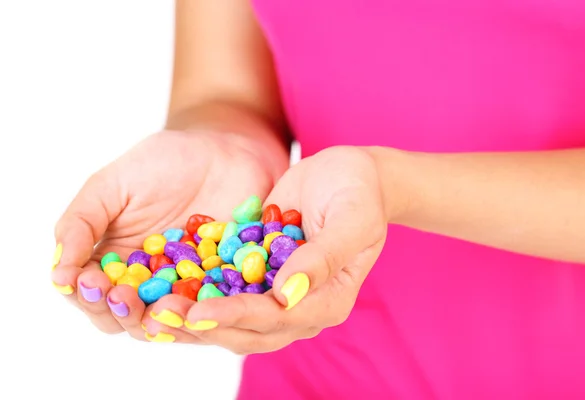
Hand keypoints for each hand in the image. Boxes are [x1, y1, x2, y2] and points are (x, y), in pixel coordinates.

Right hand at [51, 126, 288, 339]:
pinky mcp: (222, 285)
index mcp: (113, 260)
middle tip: (120, 295)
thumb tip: (58, 272)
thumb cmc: (164, 162)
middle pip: (124, 315)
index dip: (84, 294)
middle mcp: (146, 281)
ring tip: (154, 310)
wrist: (225, 150)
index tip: (86, 281)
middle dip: (117, 311)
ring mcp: (185, 287)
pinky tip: (196, 309)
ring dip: (156, 322)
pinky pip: (211, 307)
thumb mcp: (112, 184)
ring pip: (166, 321)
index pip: (89, 292)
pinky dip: (202, 313)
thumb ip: (80, 223)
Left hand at [142, 146, 387, 352]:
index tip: (199, 312)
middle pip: (248, 329)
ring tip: (153, 310)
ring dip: (193, 316)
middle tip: (161, 316)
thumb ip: (324, 258)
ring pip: (230, 316)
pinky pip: (223, 289)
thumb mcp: (351, 220)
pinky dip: (195, 292)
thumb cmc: (359, 193)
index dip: (238, 317)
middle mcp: (300, 306)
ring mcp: (276, 292)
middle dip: (204, 324)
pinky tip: (162, 286)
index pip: (278, 318)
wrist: (348, 174)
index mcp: (328, 301)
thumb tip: (288, 296)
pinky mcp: (257, 273)